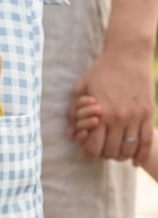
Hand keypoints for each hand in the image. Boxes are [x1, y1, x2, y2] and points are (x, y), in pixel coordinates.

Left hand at [67, 46, 154, 166]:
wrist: (128, 55)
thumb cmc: (100, 71)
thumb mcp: (80, 88)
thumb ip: (73, 113)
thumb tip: (70, 135)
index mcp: (100, 113)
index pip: (93, 147)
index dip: (89, 153)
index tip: (88, 150)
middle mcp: (119, 118)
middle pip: (111, 151)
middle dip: (104, 154)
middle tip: (102, 151)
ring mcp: (136, 117)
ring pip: (128, 149)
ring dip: (121, 156)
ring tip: (116, 153)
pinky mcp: (148, 114)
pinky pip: (147, 142)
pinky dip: (141, 155)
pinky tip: (135, 162)